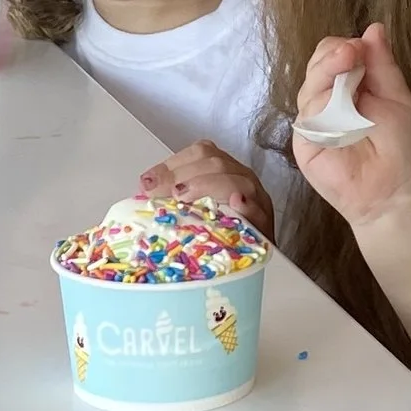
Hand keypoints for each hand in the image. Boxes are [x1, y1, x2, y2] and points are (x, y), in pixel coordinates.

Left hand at [137, 140, 273, 237]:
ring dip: (207, 185)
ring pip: (237, 181)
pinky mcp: (266, 224)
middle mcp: (243, 178)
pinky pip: (258, 210)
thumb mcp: (195, 210)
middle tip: (162, 194)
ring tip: (184, 197)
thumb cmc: (221, 235)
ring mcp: (257, 200)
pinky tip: (235, 204)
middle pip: (216, 163)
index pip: (202, 151)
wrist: (255, 259)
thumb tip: (144, 187)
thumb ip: (174, 196)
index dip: (173, 163)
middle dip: (184, 175)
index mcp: (225, 170)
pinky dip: (245, 204)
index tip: (149, 182)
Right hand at [289, 25, 410, 241]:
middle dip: (332, 56)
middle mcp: (325, 99)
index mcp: (348, 84)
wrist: (395, 190)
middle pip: (315, 64)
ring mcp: (313, 119)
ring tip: (352, 84)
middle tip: (351, 55)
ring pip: (310, 86)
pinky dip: (325, 107)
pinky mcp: (305, 141)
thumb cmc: (400, 145)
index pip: (331, 53)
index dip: (341, 47)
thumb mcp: (396, 97)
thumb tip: (373, 26)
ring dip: (330, 76)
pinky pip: (308, 115)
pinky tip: (340, 109)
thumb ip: (382, 64)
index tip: (359, 49)